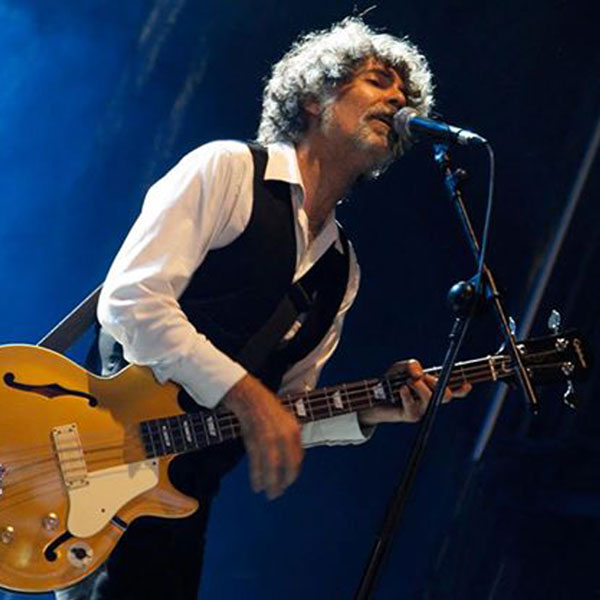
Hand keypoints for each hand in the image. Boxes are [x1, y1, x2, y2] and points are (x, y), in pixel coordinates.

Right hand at [222, 374, 302, 499]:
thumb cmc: (269, 409)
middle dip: (282, 482)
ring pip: (271, 468)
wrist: (251, 398)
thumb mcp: (287, 421)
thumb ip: (292, 438)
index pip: (296, 459)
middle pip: (285, 466)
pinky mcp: (254, 440)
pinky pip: (256, 463)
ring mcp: (268, 439)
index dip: (292, 473)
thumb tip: (295, 458)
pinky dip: (256, 476)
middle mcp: (283, 436)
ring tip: (269, 494)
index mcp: (294, 431)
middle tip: (278, 493)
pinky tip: (256, 485)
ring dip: (270, 483)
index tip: (288, 482)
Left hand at [358, 359, 470, 425]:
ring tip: (407, 382)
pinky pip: (413, 404)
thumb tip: (418, 373)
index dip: (462, 389)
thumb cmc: (390, 382)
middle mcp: (430, 400)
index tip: (467, 383)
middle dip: (436, 383)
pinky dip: (406, 393)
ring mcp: (422, 410)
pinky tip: (401, 389)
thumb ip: (411, 366)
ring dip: (419, 386)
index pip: (453, 390)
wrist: (372, 397)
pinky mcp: (410, 415)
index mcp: (432, 388)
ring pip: (430, 398)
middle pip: (447, 396)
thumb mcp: (400, 368)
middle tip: (421, 377)